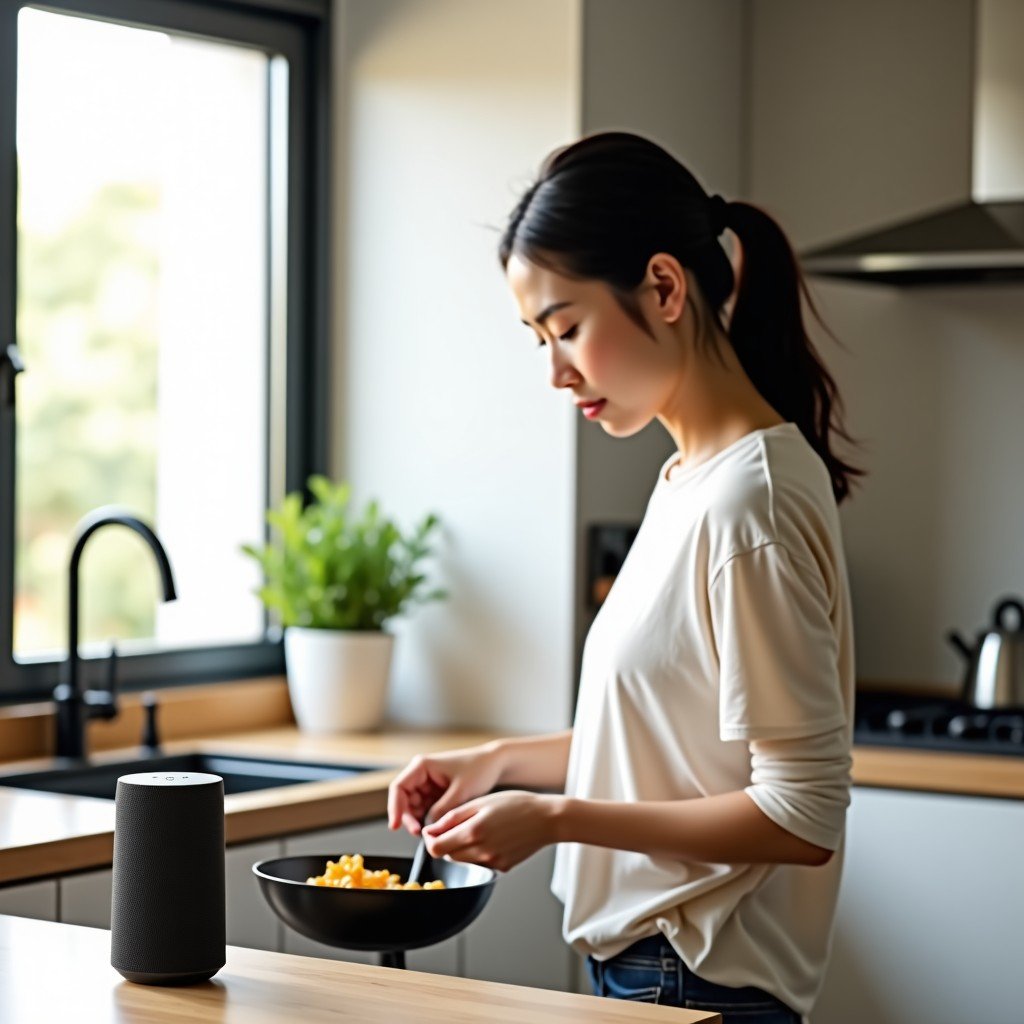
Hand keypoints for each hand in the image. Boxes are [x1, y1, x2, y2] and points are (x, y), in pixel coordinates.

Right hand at [387, 743, 505, 835]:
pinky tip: (438, 826)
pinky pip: (425, 809)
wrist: (494, 765)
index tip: (395, 826)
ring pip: (413, 807)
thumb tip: (427, 827)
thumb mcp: (461, 792)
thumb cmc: (479, 770)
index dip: (394, 808)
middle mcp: (421, 774)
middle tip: (420, 834)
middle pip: (403, 800)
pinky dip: (428, 819)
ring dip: (419, 820)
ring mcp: (428, 784)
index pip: (398, 788)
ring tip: (433, 831)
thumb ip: (442, 810)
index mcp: (422, 766)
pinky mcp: (435, 793)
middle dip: (409, 818)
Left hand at [421, 790, 560, 872]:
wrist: (547, 819)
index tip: (433, 830)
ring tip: (477, 828)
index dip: (430, 839)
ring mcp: (492, 862)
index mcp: (474, 832)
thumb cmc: (517, 804)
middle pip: (448, 855)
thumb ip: (453, 817)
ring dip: (461, 847)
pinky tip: (492, 837)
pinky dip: (478, 852)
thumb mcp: (481, 802)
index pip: (436, 848)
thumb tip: (431, 829)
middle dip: (445, 842)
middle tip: (456, 825)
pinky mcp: (501, 867)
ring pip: (463, 860)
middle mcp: (481, 852)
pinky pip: (480, 862)